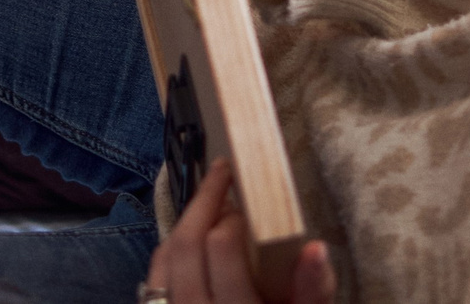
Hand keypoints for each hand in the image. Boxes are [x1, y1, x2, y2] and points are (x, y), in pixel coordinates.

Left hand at [146, 158, 334, 303]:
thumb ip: (314, 291)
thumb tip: (315, 248)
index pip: (221, 247)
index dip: (231, 215)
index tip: (247, 202)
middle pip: (186, 245)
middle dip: (205, 204)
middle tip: (225, 178)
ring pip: (165, 258)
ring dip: (185, 224)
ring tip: (209, 202)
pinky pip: (154, 278)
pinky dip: (171, 251)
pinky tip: (190, 240)